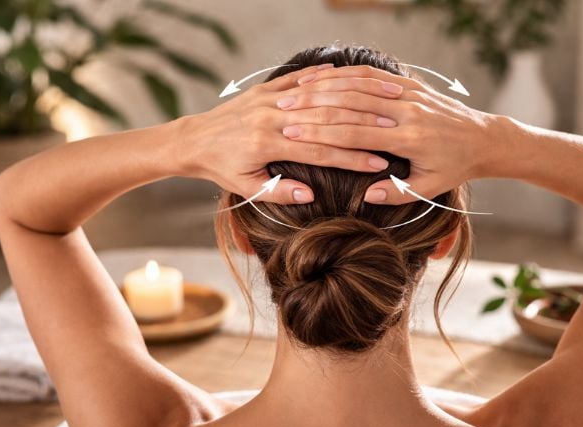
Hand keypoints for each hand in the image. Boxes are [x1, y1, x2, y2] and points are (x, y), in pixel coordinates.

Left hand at [170, 63, 405, 203]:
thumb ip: (279, 192)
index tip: (378, 163)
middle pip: (325, 122)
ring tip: (374, 102)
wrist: (193, 140)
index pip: (320, 152)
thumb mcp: (247, 187)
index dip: (351, 158)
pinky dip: (319, 77)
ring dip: (346, 100)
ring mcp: (268, 100)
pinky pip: (296, 80)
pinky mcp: (263, 89)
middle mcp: (270, 117)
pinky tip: (342, 74)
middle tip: (390, 131)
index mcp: (268, 144)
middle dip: (359, 128)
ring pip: (314, 97)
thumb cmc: (221, 168)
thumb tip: (311, 197)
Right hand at [276, 64, 507, 204]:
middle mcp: (408, 112)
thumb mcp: (429, 187)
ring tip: (297, 93)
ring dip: (326, 88)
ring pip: (361, 85)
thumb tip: (366, 196)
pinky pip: (376, 76)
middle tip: (284, 111)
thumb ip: (396, 194)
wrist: (484, 138)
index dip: (322, 133)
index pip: (356, 133)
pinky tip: (327, 77)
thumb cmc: (455, 167)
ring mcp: (410, 95)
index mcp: (409, 139)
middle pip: (352, 106)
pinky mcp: (412, 86)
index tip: (294, 133)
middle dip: (315, 108)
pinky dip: (349, 75)